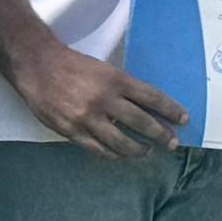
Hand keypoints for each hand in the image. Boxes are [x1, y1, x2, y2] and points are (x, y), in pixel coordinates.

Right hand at [8, 35, 186, 158]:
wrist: (38, 67)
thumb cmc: (73, 66)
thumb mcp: (104, 69)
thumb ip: (123, 88)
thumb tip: (146, 107)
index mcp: (116, 79)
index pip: (152, 97)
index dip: (170, 110)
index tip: (183, 118)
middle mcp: (105, 99)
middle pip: (141, 122)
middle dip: (160, 134)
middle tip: (172, 143)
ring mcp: (88, 118)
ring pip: (122, 142)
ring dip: (138, 149)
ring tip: (147, 151)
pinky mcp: (73, 131)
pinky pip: (99, 149)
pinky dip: (114, 154)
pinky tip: (122, 155)